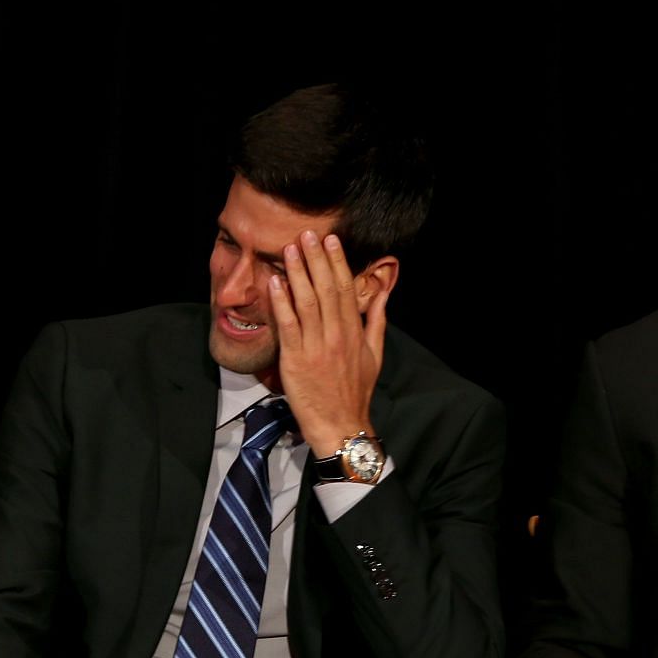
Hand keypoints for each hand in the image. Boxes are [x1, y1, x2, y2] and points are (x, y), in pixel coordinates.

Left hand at [267, 231, 387, 456]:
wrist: (341, 423)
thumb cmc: (356, 390)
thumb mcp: (375, 353)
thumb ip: (376, 320)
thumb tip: (382, 292)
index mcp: (355, 332)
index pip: (345, 289)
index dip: (337, 263)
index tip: (331, 240)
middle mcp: (337, 335)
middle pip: (326, 290)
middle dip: (316, 259)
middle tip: (308, 234)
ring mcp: (316, 346)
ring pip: (306, 302)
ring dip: (298, 273)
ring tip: (290, 249)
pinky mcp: (296, 359)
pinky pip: (288, 325)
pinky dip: (281, 302)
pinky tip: (275, 282)